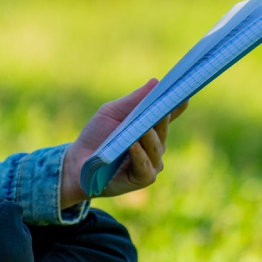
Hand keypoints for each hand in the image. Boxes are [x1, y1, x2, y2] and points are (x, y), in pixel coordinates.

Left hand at [60, 79, 188, 209]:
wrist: (78, 162)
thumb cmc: (97, 136)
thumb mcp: (113, 112)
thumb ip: (134, 100)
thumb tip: (156, 82)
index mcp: (150, 128)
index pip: (167, 115)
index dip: (177, 104)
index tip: (183, 93)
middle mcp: (155, 145)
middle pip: (163, 130)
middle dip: (161, 119)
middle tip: (162, 108)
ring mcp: (151, 163)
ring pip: (156, 148)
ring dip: (150, 138)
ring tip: (144, 129)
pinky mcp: (143, 179)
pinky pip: (146, 166)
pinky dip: (140, 155)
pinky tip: (133, 146)